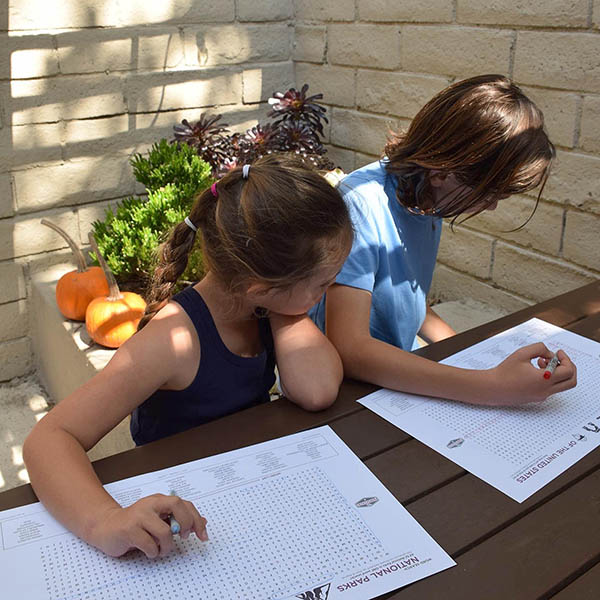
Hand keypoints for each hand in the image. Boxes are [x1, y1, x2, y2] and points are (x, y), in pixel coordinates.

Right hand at [88, 494, 207, 557]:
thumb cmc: (135, 525)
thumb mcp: (158, 520)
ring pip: (165, 532)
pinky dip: (153, 552)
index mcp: (160, 500)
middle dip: (186, 524)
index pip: (184, 504)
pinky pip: (150, 545)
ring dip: (167, 546)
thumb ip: (178, 520)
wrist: (106, 527)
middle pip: (177, 506)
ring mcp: (140, 515)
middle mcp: (151, 504)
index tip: (202, 535)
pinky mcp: (129, 529)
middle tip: (183, 537)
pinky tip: (149, 551)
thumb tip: (202, 522)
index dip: (196, 519)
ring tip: (161, 549)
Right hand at [486, 343, 576, 405]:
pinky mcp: (537, 398)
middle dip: (568, 367)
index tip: (558, 353)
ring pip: (562, 385)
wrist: (493, 388)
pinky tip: (535, 370)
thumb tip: (550, 354)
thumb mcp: (522, 353)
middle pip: (571, 381)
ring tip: (542, 363)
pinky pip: (551, 388)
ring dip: (558, 373)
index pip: (568, 370)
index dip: (566, 359)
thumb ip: (539, 348)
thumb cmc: (505, 372)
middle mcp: (546, 390)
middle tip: (559, 359)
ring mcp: (542, 396)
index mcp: (544, 380)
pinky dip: (550, 378)